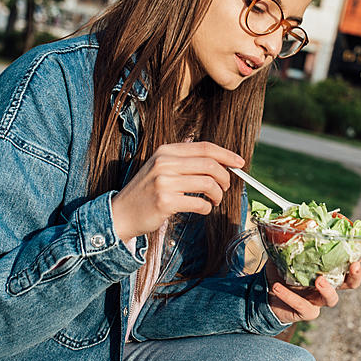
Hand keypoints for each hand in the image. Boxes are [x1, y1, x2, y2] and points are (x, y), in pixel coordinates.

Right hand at [111, 142, 243, 241]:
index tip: (240, 163)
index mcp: (166, 151)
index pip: (204, 147)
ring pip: (208, 184)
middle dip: (225, 177)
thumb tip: (220, 161)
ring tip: (215, 200)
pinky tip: (203, 209)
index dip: (226, 155)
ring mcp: (164, 182)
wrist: (121, 213)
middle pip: (210, 164)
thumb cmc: (146, 192)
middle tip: (226, 188)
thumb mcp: (161, 167)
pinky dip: (207, 208)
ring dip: (218, 195)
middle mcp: (164, 163)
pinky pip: (199, 204)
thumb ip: (185, 161)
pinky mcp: (165, 202)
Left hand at [266, 235, 360, 324]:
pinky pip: (302, 306)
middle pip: (351, 283)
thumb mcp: (286, 253)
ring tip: (319, 280)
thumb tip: (294, 218)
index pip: (351, 259)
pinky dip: (290, 296)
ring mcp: (318, 300)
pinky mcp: (306, 311)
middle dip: (356, 274)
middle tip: (354, 265)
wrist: (265, 294)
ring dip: (328, 289)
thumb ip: (293, 239)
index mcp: (329, 269)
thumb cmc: (281, 271)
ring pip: (332, 299)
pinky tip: (278, 287)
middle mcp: (329, 285)